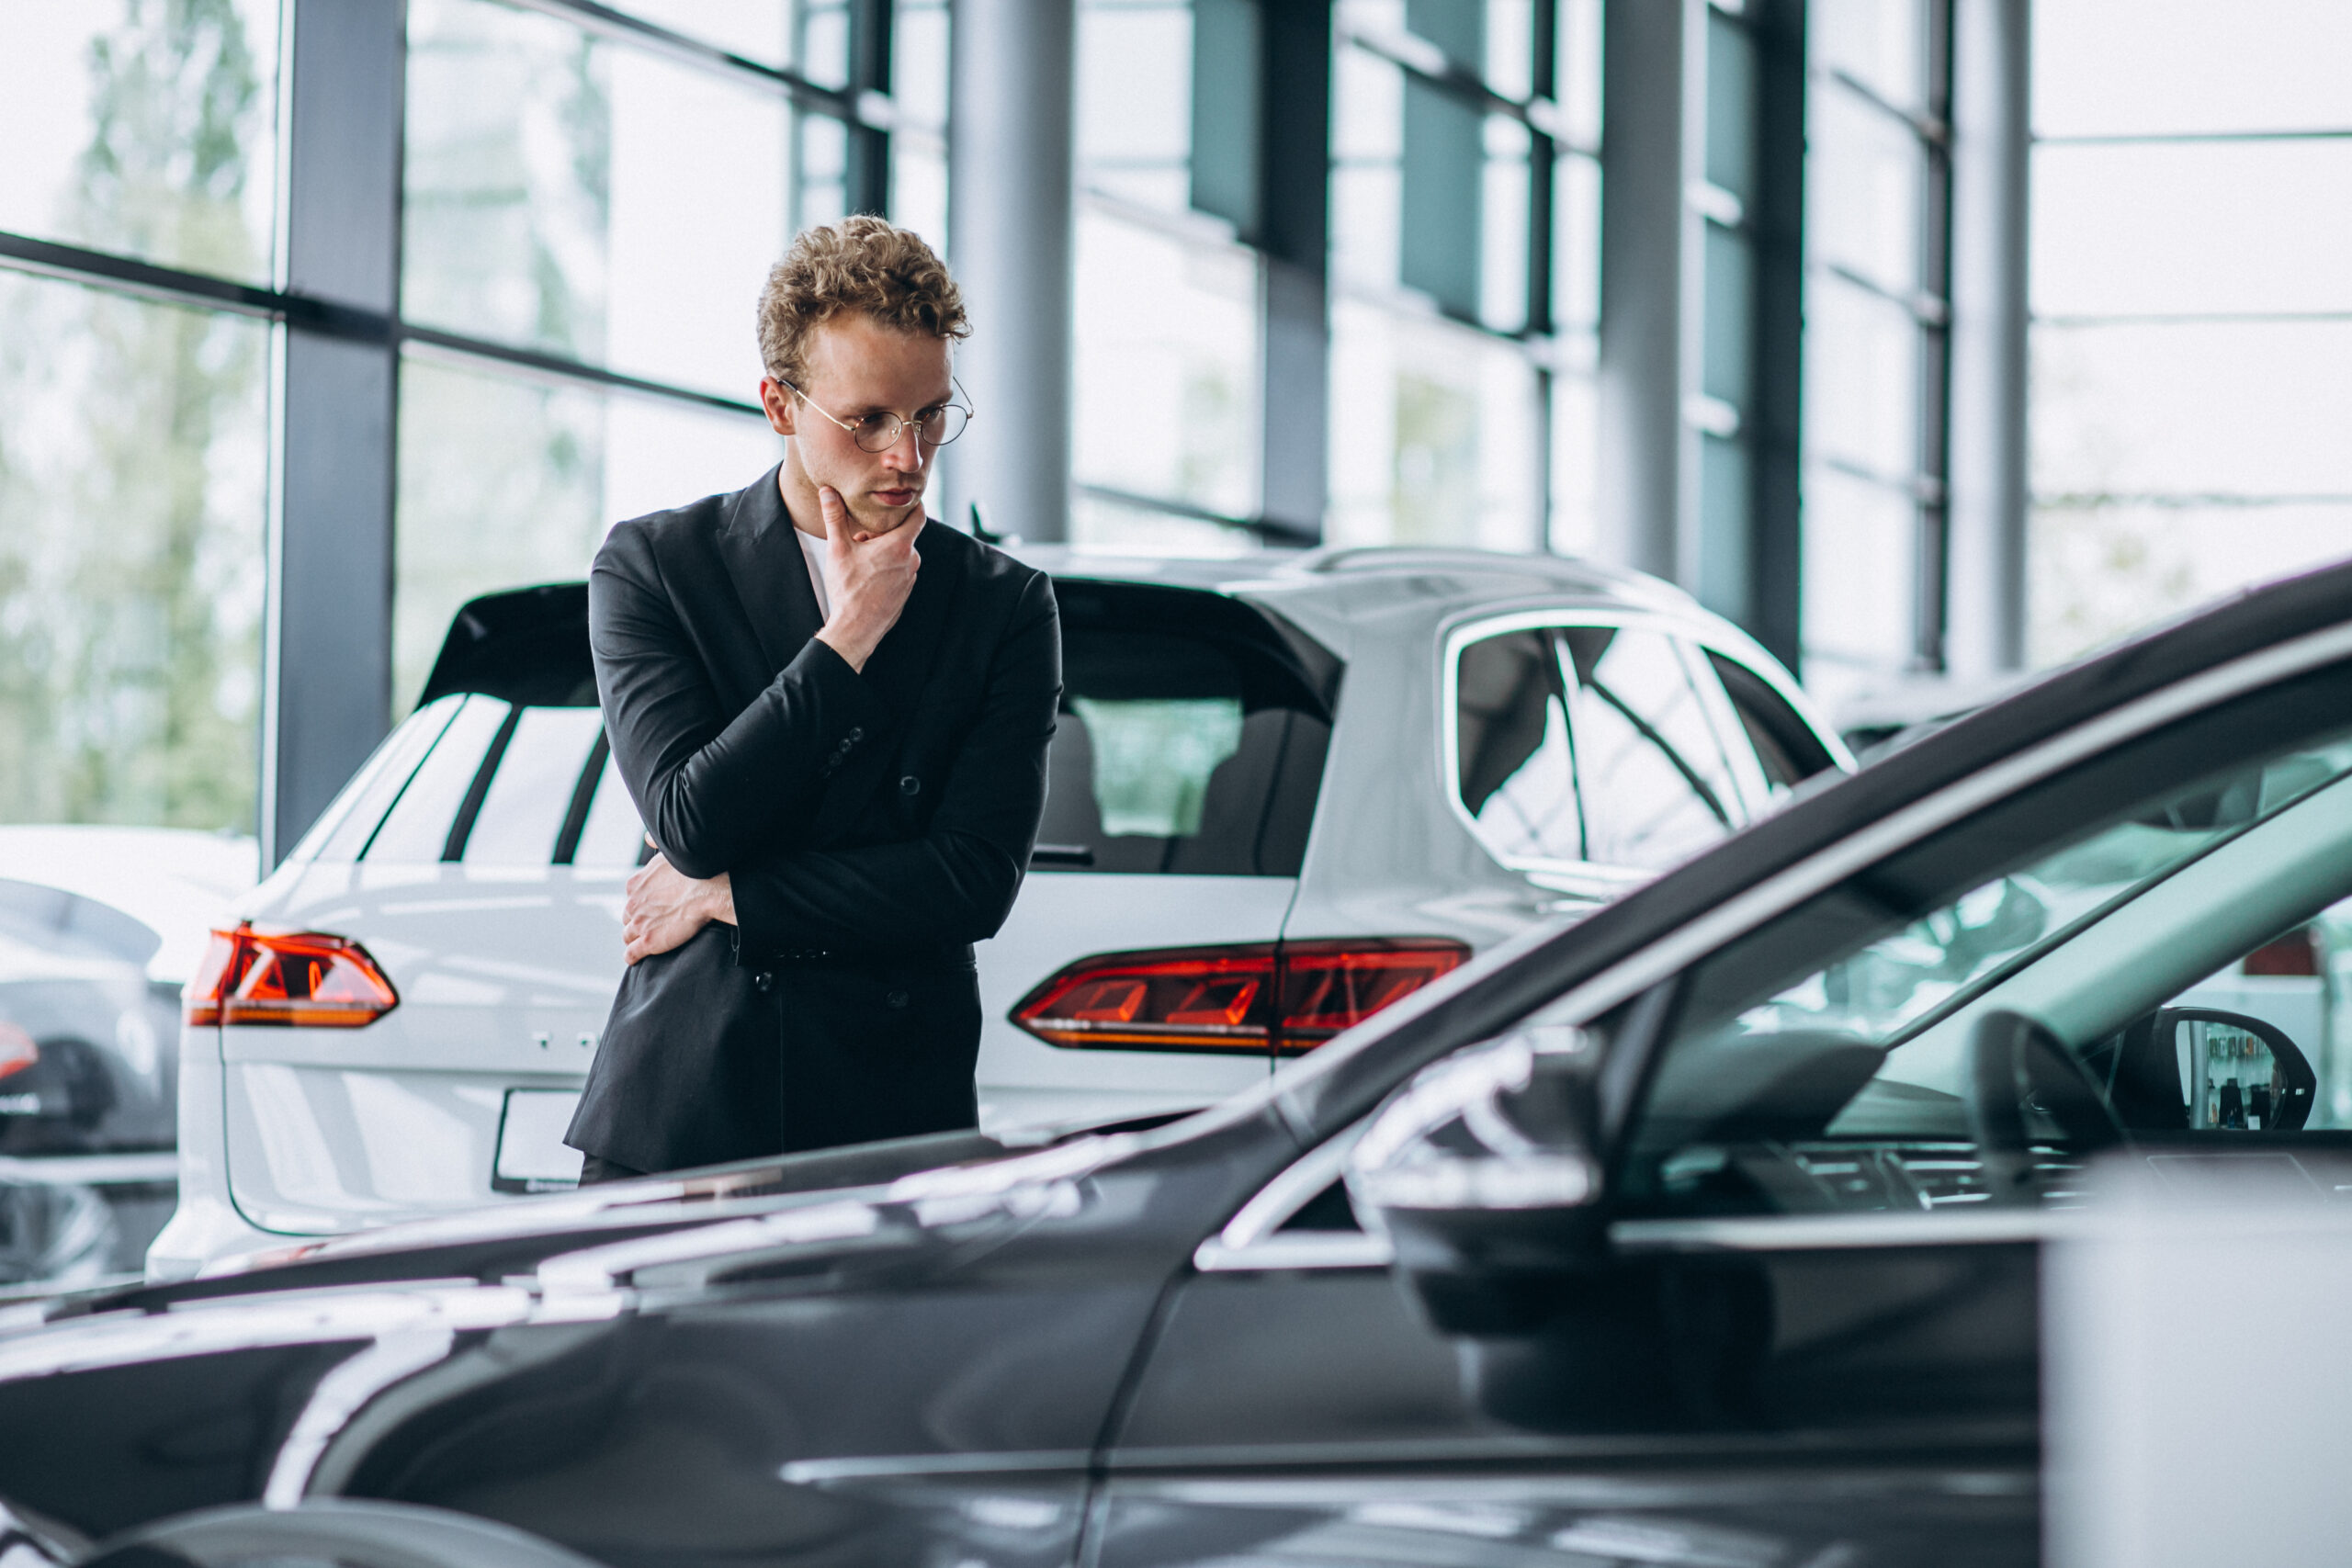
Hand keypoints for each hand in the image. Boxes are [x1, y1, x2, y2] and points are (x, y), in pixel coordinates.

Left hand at [621, 849, 734, 964]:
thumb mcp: (670, 852)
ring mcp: (639, 924)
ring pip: (627, 936)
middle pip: (628, 918)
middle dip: (638, 922)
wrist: (709, 888)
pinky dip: (633, 957)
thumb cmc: (694, 869)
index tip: (653, 908)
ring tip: (648, 942)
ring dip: (635, 939)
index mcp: (635, 885)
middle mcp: (632, 904)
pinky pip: (631, 954)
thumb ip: (655, 844)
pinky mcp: (648, 941)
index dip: (642, 905)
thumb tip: (647, 837)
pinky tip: (638, 958)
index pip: (631, 899)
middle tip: (654, 925)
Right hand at [812, 484, 919, 672]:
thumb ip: (835, 516)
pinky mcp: (906, 592)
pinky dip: (886, 568)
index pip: (918, 515)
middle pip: (902, 535)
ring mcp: (910, 578)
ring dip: (883, 551)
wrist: (856, 628)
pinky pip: (898, 571)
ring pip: (899, 554)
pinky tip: (867, 578)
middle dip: (882, 533)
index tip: (900, 500)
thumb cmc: (848, 588)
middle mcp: (911, 560)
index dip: (911, 505)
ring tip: (860, 561)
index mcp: (900, 546)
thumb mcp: (838, 548)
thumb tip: (827, 491)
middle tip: (859, 540)